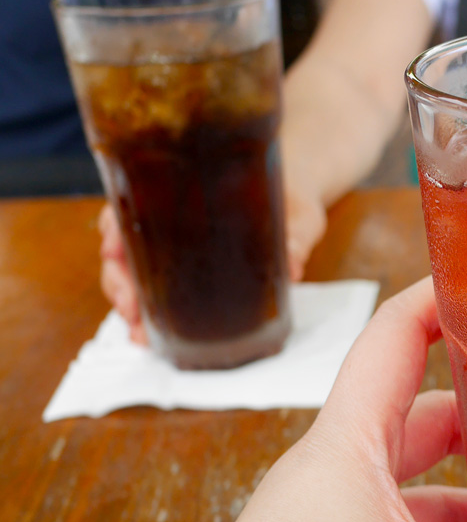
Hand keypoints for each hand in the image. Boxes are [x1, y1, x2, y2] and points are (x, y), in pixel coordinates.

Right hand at [97, 186, 326, 342]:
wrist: (296, 198)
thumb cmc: (292, 194)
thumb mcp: (299, 213)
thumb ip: (296, 237)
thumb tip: (293, 265)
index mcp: (184, 188)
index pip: (132, 201)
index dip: (114, 226)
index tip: (113, 249)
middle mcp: (169, 216)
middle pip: (122, 243)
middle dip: (119, 279)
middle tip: (130, 306)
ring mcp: (173, 244)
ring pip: (132, 271)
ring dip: (128, 302)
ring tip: (138, 331)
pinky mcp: (187, 268)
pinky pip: (156, 287)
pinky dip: (149, 312)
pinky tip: (149, 333)